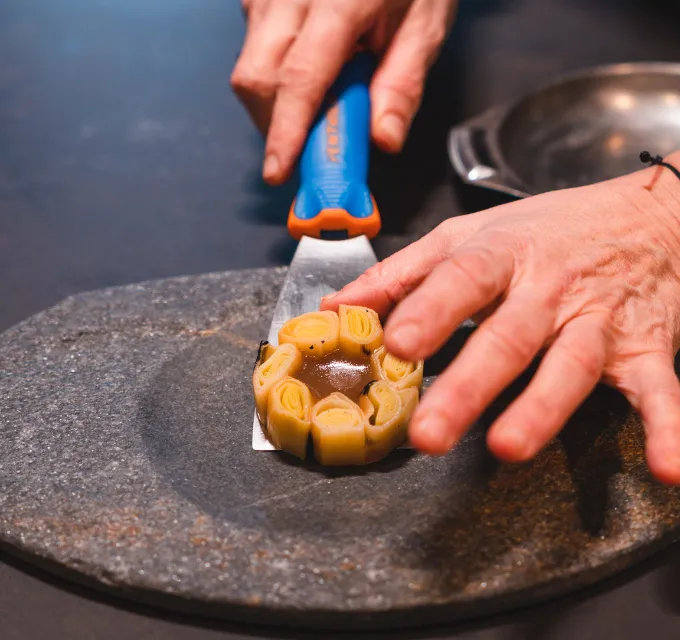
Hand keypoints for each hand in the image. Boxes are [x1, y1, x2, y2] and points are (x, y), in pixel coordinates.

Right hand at [231, 0, 457, 184]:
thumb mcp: (426, 24)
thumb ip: (402, 85)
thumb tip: (382, 140)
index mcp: (339, 1)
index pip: (300, 79)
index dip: (286, 132)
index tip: (279, 170)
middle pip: (258, 79)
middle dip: (277, 125)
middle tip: (311, 144)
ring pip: (250, 68)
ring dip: (277, 104)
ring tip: (320, 96)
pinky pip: (252, 49)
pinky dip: (275, 78)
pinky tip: (308, 68)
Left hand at [322, 154, 679, 483]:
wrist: (645, 215)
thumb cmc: (544, 229)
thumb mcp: (467, 235)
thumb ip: (401, 273)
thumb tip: (337, 307)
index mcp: (501, 255)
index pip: (462, 278)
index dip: (431, 310)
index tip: (396, 343)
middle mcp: (549, 289)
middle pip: (508, 336)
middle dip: (468, 385)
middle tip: (429, 433)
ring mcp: (598, 321)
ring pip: (570, 365)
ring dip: (542, 408)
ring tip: (510, 448)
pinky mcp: (644, 349)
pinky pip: (659, 389)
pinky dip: (669, 427)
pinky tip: (667, 468)